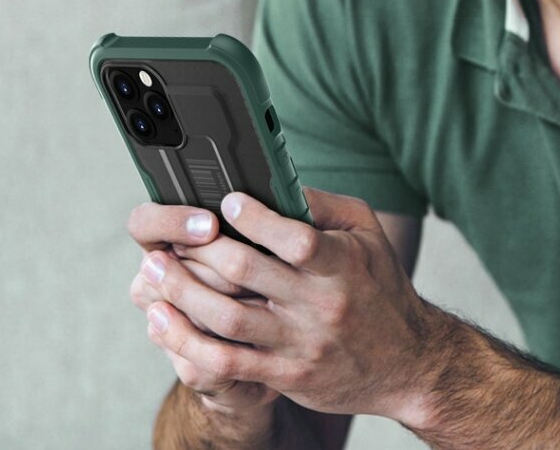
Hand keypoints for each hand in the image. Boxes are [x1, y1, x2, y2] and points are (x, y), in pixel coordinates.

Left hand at [136, 188, 435, 420]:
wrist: (406, 362)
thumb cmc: (380, 287)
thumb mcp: (367, 233)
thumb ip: (324, 205)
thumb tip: (277, 184)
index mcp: (343, 266)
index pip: (295, 239)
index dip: (256, 219)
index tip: (228, 203)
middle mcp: (321, 305)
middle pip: (246, 273)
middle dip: (200, 250)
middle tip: (171, 235)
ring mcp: (300, 344)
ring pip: (227, 319)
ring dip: (182, 292)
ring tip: (153, 271)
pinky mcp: (284, 375)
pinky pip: (226, 362)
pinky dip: (186, 342)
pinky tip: (163, 321)